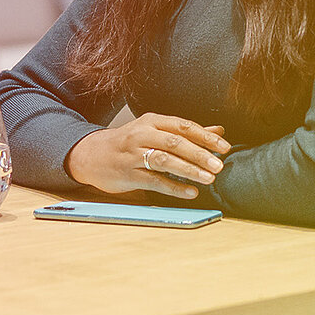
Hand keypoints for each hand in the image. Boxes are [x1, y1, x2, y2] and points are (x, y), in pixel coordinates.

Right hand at [64, 113, 229, 199]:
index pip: (183, 126)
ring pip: (165, 161)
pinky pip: (154, 181)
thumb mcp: (154, 131)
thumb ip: (186, 133)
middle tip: (219, 165)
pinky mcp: (128, 174)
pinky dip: (174, 187)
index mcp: (152, 121)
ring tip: (208, 179)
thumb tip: (218, 131)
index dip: (205, 137)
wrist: (91, 154)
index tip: (224, 147)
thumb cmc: (128, 143)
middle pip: (175, 143)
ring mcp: (133, 155)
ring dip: (189, 170)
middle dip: (200, 154)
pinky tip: (190, 192)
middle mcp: (142, 135)